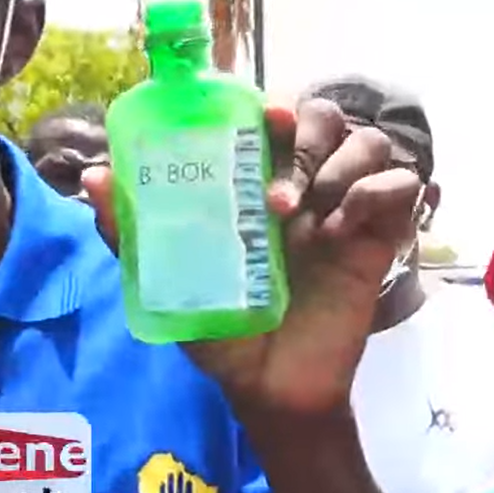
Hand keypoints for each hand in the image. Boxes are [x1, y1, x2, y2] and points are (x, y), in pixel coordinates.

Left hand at [82, 99, 420, 417]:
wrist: (270, 389)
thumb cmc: (220, 332)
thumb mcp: (167, 282)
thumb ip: (132, 232)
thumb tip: (93, 178)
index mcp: (252, 182)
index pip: (270, 114)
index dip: (271, 104)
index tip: (263, 115)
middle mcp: (300, 184)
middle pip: (323, 115)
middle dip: (304, 138)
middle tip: (278, 197)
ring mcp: (342, 207)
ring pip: (365, 140)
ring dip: (338, 167)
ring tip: (305, 220)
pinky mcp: (379, 235)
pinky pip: (401, 183)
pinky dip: (375, 194)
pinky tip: (342, 233)